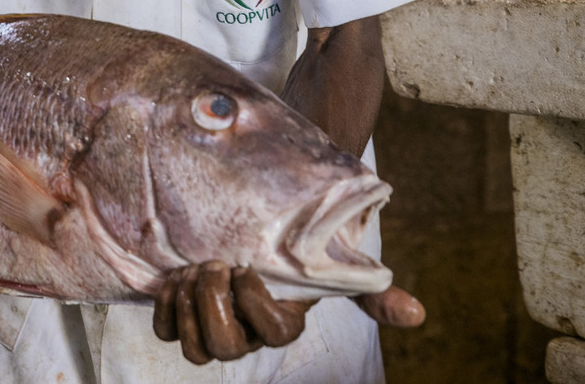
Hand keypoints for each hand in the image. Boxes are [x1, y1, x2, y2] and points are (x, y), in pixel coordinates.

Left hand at [152, 262, 425, 364]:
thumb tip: (418, 314)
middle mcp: (247, 337)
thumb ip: (371, 291)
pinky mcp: (181, 320)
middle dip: (214, 304)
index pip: (273, 333)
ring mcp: (212, 332)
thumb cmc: (290, 254)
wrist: (245, 236)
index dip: (256, 304)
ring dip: (188, 306)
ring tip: (192, 270)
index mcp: (282, 325)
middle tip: (214, 265)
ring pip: (196, 348)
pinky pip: (166, 331)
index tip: (248, 266)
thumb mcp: (332, 267)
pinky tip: (174, 279)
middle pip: (225, 347)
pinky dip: (167, 307)